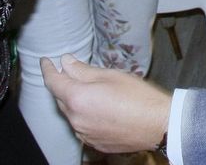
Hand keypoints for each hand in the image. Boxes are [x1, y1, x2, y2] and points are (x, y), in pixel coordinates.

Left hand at [41, 54, 172, 152]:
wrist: (158, 125)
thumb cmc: (139, 97)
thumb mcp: (110, 75)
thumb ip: (83, 70)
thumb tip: (66, 62)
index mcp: (77, 98)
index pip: (53, 82)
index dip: (47, 69)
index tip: (46, 61)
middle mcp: (76, 119)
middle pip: (61, 98)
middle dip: (64, 85)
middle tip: (74, 72)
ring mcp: (84, 134)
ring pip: (72, 114)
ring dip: (76, 101)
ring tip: (94, 92)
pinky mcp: (94, 143)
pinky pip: (82, 127)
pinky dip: (85, 115)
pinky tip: (101, 109)